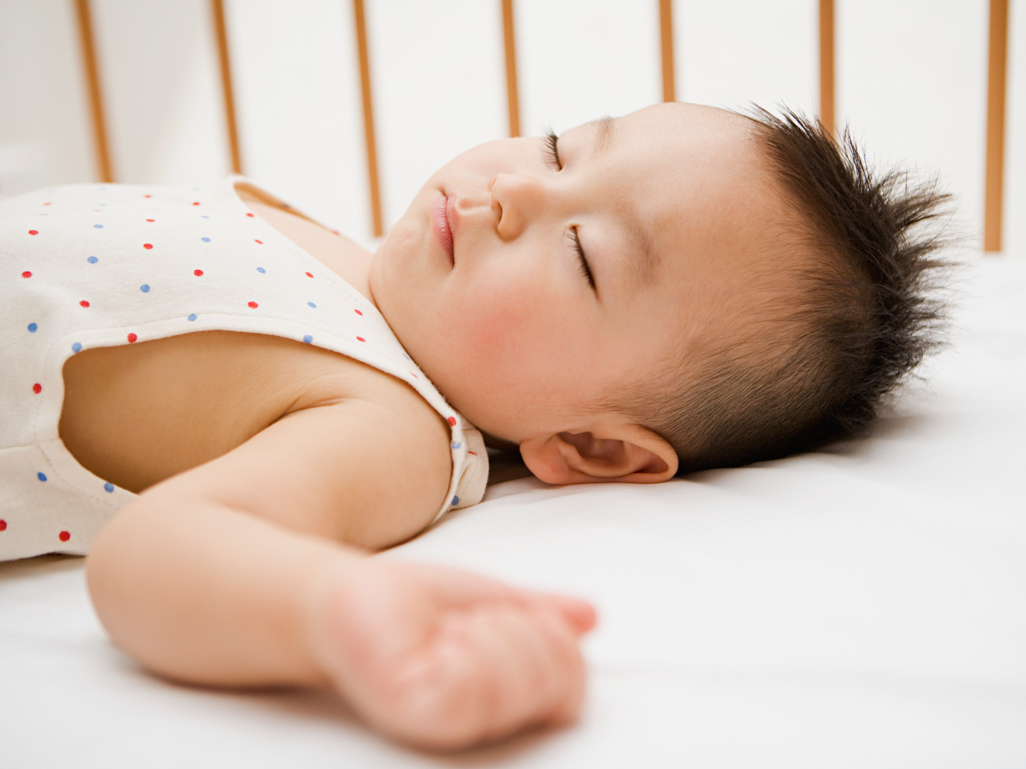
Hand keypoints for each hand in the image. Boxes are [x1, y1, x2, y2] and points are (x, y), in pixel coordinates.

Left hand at [306, 559, 595, 749]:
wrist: (346, 594)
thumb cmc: (412, 604)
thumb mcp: (491, 599)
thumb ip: (542, 613)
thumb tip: (590, 617)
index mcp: (508, 702)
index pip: (573, 686)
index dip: (549, 636)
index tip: (503, 618)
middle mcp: (486, 726)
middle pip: (556, 678)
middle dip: (519, 626)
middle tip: (470, 624)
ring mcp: (456, 726)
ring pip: (522, 674)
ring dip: (487, 628)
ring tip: (447, 633)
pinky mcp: (422, 715)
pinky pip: (477, 678)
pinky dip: (462, 639)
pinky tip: (434, 641)